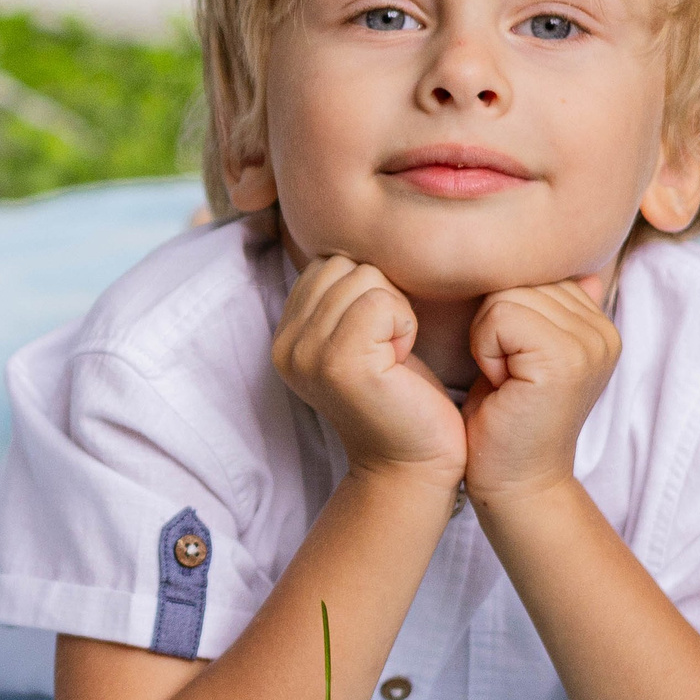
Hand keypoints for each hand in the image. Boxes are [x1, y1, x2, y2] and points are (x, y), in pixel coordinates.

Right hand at [271, 255, 464, 491]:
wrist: (414, 464)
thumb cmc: (403, 397)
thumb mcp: (362, 336)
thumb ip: (343, 296)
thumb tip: (354, 235)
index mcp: (285, 335)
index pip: (326, 263)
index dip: (366, 290)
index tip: (377, 340)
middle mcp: (285, 343)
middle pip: (343, 264)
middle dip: (380, 295)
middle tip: (389, 349)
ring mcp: (306, 353)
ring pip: (363, 277)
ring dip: (395, 311)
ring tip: (394, 355)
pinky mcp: (338, 363)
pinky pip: (380, 301)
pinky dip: (404, 324)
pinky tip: (401, 361)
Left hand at [461, 278, 618, 504]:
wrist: (515, 479)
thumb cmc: (507, 415)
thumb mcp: (527, 353)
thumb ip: (552, 312)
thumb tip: (584, 272)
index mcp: (598, 325)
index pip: (533, 273)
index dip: (504, 314)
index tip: (514, 361)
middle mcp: (603, 331)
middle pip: (519, 279)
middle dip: (494, 324)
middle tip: (507, 374)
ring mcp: (589, 344)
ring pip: (506, 295)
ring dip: (487, 338)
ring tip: (505, 378)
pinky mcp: (564, 358)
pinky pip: (501, 316)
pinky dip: (485, 348)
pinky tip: (501, 383)